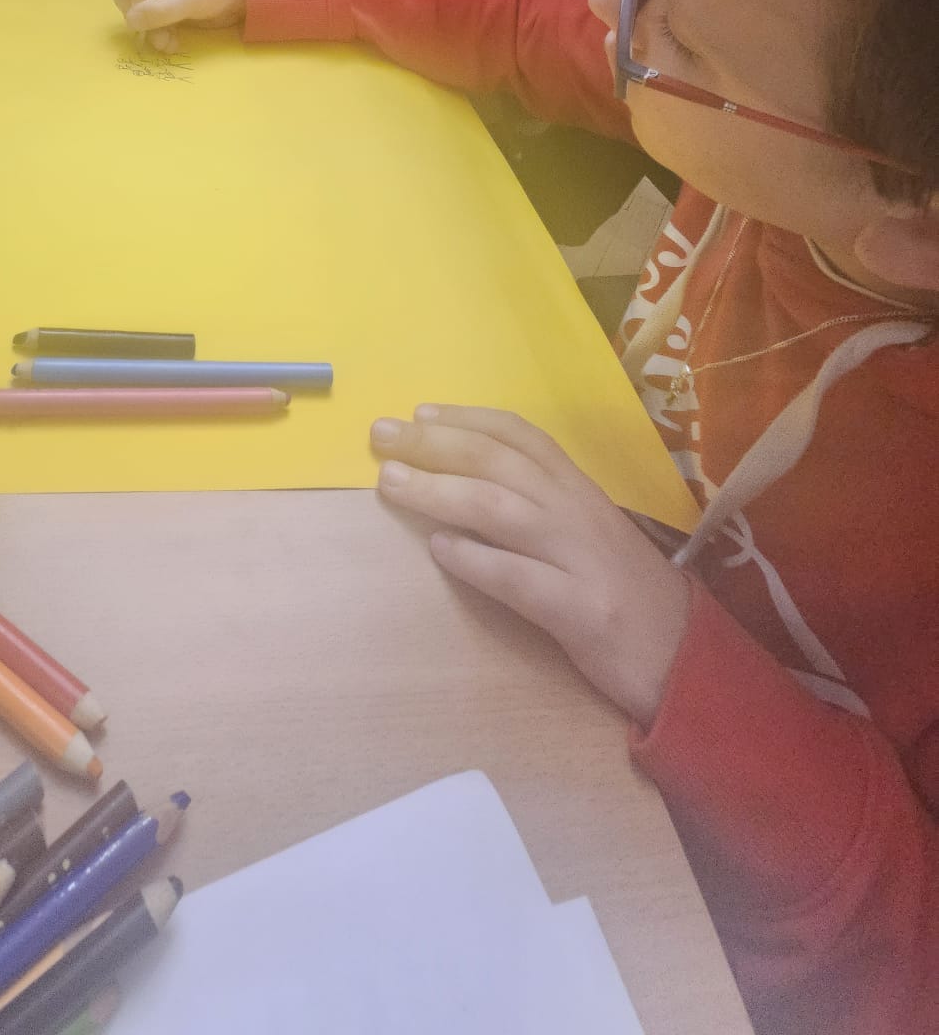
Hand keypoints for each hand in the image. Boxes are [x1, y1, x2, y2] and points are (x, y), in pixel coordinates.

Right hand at [107, 0, 245, 52]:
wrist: (243, 0)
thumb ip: (162, 8)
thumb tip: (131, 21)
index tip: (145, 4)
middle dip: (135, 12)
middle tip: (151, 28)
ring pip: (132, 9)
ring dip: (147, 29)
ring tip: (167, 43)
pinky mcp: (162, 8)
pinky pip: (146, 22)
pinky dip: (155, 34)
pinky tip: (172, 43)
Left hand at [371, 406, 691, 727]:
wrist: (689, 661)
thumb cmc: (626, 594)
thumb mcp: (586, 536)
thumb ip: (539, 506)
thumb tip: (463, 481)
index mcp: (580, 491)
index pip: (522, 435)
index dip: (468, 418)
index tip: (421, 410)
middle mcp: (578, 513)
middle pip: (499, 462)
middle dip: (435, 443)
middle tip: (382, 435)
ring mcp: (581, 561)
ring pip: (501, 509)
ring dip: (440, 491)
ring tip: (391, 483)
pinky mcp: (581, 613)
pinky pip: (520, 580)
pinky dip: (477, 561)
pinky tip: (440, 551)